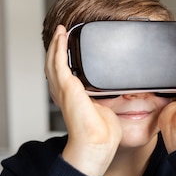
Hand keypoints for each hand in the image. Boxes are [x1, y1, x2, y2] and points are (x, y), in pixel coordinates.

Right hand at [45, 25, 121, 175]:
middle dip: (55, 48)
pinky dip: (58, 47)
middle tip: (60, 34)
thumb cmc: (102, 135)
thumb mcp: (107, 109)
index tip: (66, 48)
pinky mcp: (66, 87)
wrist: (96, 143)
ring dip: (55, 44)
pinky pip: (58, 62)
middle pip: (53, 65)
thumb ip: (109, 98)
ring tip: (60, 31)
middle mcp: (63, 94)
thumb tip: (123, 93)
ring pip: (53, 61)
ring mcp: (63, 90)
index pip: (63, 75)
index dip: (62, 61)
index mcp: (72, 99)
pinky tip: (61, 36)